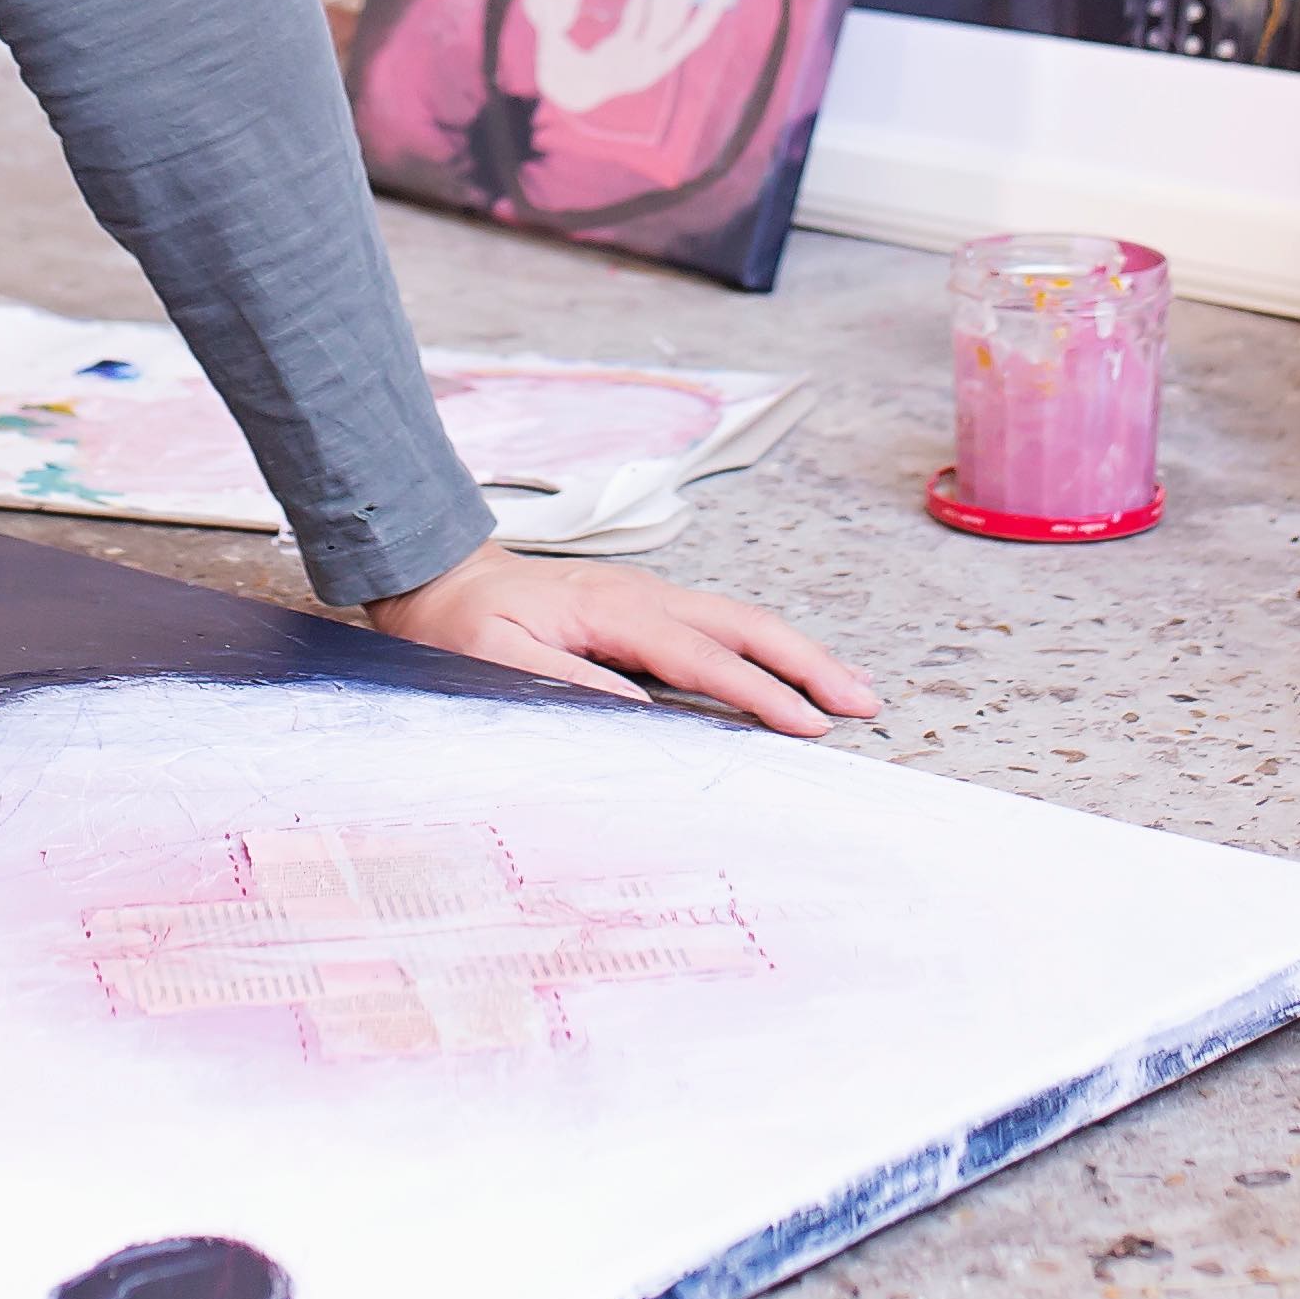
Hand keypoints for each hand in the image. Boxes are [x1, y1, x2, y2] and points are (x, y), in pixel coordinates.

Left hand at [360, 543, 880, 737]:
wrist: (436, 573)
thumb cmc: (459, 626)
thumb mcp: (495, 661)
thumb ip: (566, 683)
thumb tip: (641, 711)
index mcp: (611, 610)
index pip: (701, 657)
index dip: (759, 692)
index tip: (807, 725)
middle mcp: (642, 596)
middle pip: (743, 625)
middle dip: (808, 664)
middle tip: (863, 702)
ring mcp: (649, 597)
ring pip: (740, 621)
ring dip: (798, 654)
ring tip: (851, 689)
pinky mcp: (646, 608)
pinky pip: (719, 626)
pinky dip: (766, 647)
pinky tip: (792, 672)